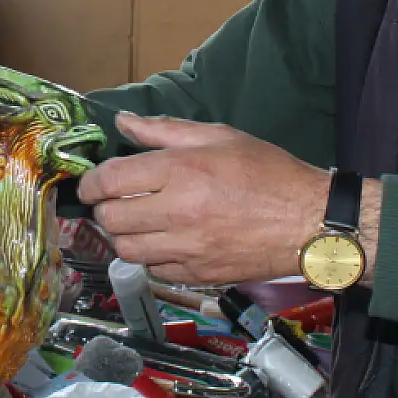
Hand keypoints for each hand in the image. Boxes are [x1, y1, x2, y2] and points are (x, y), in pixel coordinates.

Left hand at [76, 114, 331, 286]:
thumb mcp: (218, 136)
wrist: (308, 221)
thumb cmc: (268, 172)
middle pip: (111, 218)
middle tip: (114, 200)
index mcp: (181, 172)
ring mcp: (187, 249)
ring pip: (125, 250)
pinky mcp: (197, 275)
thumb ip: (164, 130)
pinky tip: (162, 241)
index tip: (89, 184)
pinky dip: (148, 256)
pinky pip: (152, 270)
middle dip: (103, 208)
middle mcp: (178, 213)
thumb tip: (123, 122)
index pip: (110, 181)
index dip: (89, 183)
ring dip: (122, 235)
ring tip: (136, 221)